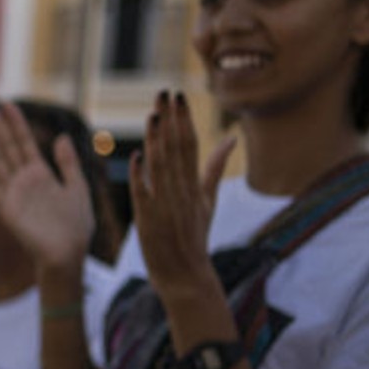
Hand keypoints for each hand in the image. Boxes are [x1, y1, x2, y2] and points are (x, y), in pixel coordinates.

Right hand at [0, 100, 95, 272]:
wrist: (68, 253)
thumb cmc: (76, 226)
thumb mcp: (77, 188)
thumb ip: (68, 163)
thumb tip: (61, 136)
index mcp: (41, 173)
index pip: (25, 142)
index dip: (16, 123)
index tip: (7, 104)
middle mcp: (23, 180)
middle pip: (7, 146)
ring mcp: (13, 193)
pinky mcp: (7, 209)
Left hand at [132, 91, 234, 301]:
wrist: (186, 274)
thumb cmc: (194, 235)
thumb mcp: (208, 201)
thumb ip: (214, 169)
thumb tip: (232, 139)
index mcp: (195, 186)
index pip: (191, 145)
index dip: (184, 120)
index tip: (178, 96)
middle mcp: (182, 193)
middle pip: (177, 151)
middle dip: (171, 121)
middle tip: (164, 93)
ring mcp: (166, 207)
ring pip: (161, 168)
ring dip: (156, 141)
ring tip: (152, 115)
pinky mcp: (149, 221)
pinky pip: (144, 195)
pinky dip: (140, 176)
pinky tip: (136, 156)